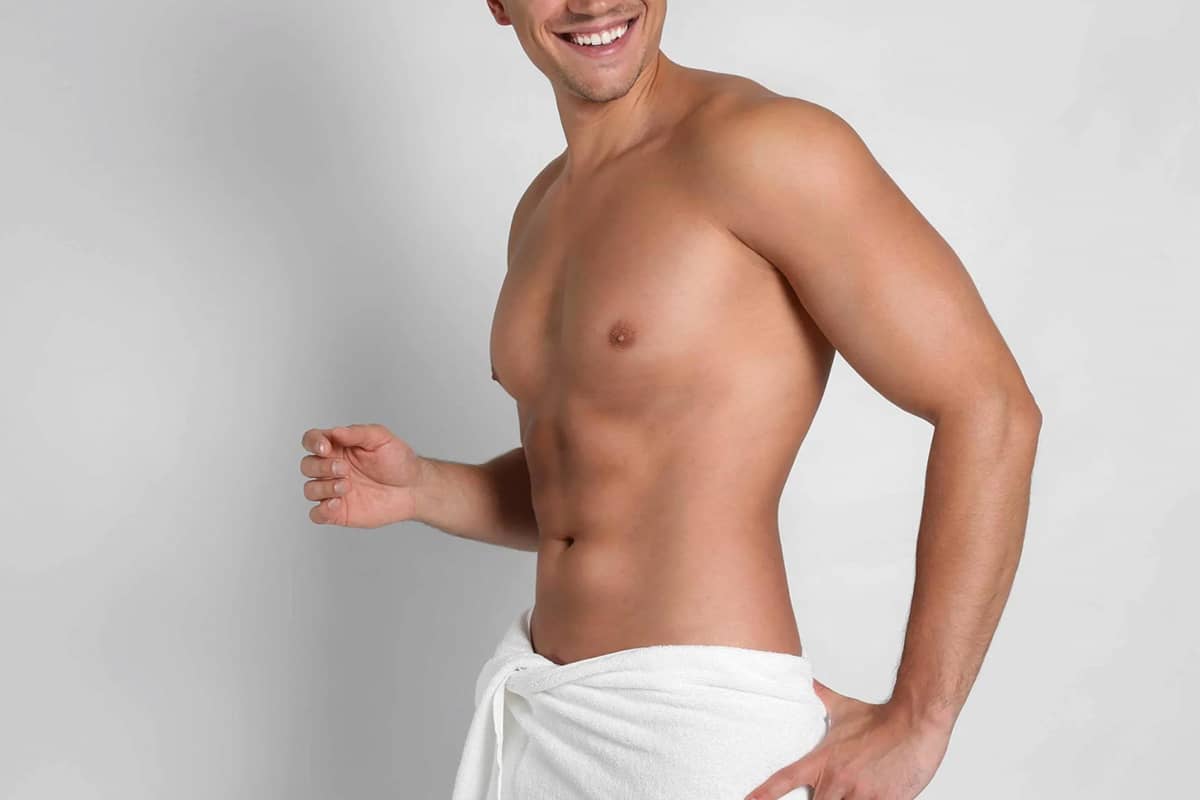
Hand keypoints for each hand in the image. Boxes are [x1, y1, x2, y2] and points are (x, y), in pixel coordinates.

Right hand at [299, 423, 424, 528]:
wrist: (414, 488)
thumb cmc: (398, 461)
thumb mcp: (381, 438)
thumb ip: (357, 433)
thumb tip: (335, 431)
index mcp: (338, 447)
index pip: (311, 440)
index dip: (313, 443)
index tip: (325, 448)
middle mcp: (332, 468)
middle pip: (307, 465)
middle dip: (321, 467)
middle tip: (345, 470)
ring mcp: (334, 490)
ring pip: (310, 489)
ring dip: (323, 487)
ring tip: (346, 486)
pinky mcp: (339, 511)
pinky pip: (317, 514)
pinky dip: (321, 510)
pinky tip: (337, 504)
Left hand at [744, 680, 951, 799]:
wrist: (917, 721)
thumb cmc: (882, 719)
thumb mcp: (844, 708)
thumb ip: (821, 697)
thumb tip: (805, 682)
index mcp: (825, 759)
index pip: (786, 779)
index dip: (764, 794)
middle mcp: (839, 778)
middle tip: (817, 796)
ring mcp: (863, 793)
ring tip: (845, 796)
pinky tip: (868, 799)